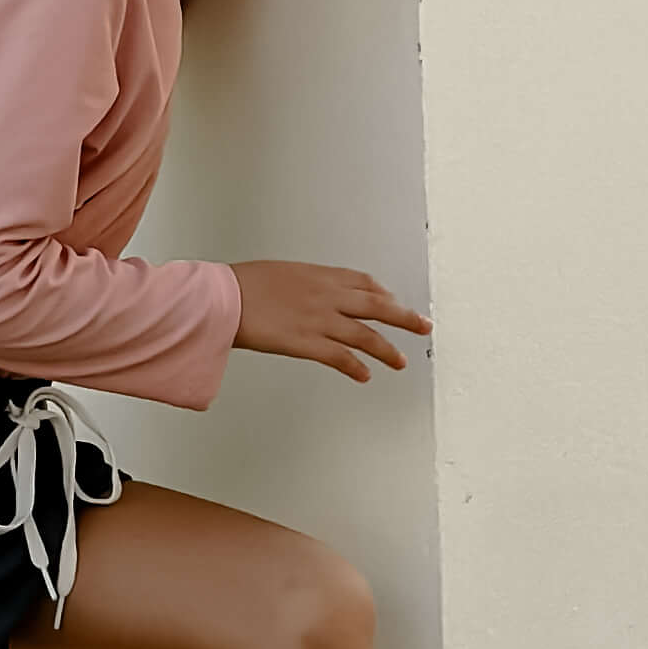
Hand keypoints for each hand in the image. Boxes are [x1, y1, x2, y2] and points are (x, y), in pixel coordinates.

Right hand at [230, 260, 431, 382]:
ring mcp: (320, 320)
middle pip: (378, 306)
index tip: (394, 301)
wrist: (224, 298)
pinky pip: (341, 357)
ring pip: (366, 335)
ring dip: (387, 350)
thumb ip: (302, 284)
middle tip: (423, 326)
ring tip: (401, 361)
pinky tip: (365, 375)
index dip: (384, 294)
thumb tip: (307, 293)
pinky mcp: (307, 343)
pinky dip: (356, 367)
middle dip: (405, 317)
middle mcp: (327, 296)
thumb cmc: (242, 285)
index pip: (364, 282)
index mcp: (320, 275)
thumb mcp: (280, 273)